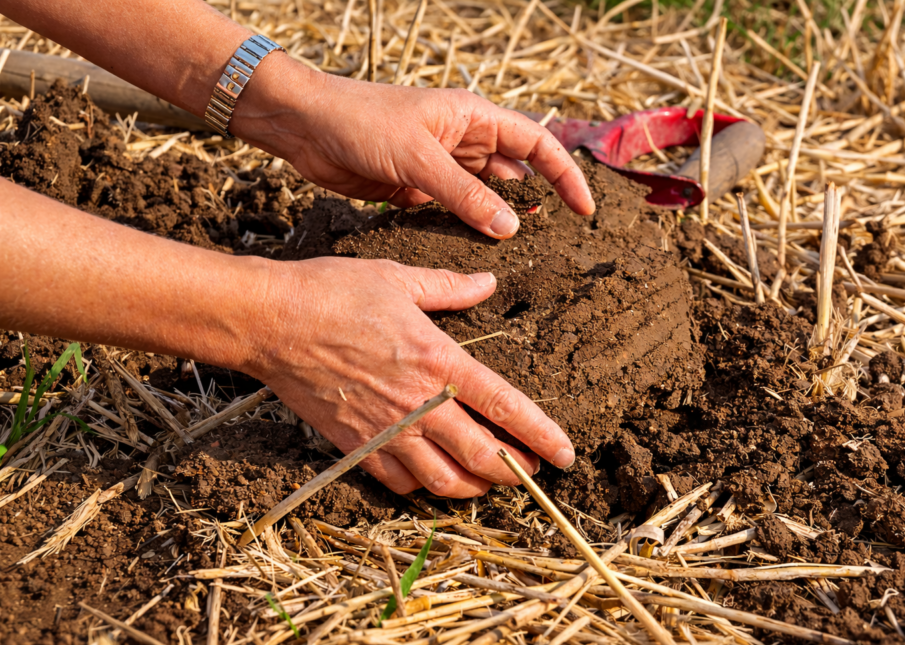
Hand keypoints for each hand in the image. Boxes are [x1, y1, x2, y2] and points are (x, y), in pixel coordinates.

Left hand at [232, 55, 594, 238]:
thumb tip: (511, 229)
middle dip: (536, 202)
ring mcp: (441, 166)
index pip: (536, 144)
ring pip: (485, 196)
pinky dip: (467, 229)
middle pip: (516, 173)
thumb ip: (466, 195)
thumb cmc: (361, 121)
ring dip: (499, 220)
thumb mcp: (419, 159)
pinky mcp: (417, 188)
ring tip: (521, 253)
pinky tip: (477, 250)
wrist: (305, 127)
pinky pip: (454, 211)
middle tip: (555, 240)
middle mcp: (463, 140)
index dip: (564, 175)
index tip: (583, 210)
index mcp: (473, 117)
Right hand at [243, 257, 575, 497]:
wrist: (269, 321)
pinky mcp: (355, 445)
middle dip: (515, 472)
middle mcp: (418, 404)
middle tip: (531, 473)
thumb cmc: (332, 292)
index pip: (505, 407)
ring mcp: (385, 430)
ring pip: (443, 481)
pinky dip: (422, 487)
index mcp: (438, 361)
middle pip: (482, 458)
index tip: (565, 455)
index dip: (541, 435)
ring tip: (487, 481)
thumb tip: (488, 281)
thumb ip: (451, 288)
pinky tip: (431, 477)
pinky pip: (398, 483)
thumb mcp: (398, 279)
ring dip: (473, 487)